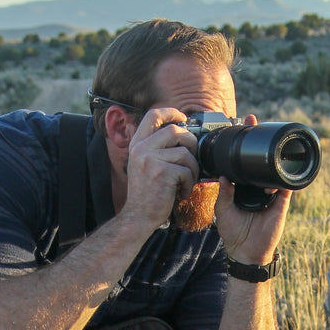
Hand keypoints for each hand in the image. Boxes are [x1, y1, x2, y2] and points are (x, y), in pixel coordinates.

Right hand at [120, 107, 199, 230]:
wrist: (138, 216)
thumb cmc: (146, 193)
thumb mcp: (143, 164)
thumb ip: (155, 147)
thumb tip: (180, 132)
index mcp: (137, 144)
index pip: (153, 115)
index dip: (171, 113)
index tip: (183, 118)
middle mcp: (141, 148)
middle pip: (175, 130)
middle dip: (190, 144)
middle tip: (191, 159)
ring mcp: (151, 160)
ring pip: (185, 153)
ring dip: (192, 169)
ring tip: (186, 182)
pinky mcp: (162, 173)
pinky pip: (187, 171)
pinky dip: (189, 184)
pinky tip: (181, 193)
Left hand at [214, 114, 289, 264]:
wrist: (246, 252)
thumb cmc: (233, 232)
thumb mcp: (222, 211)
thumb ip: (224, 193)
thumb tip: (223, 176)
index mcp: (243, 185)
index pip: (244, 160)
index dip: (242, 144)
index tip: (239, 125)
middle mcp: (258, 185)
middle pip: (260, 159)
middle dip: (258, 139)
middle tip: (252, 120)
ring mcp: (271, 192)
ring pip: (274, 169)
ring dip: (273, 153)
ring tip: (267, 138)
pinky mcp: (282, 202)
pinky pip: (286, 187)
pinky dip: (284, 179)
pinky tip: (277, 170)